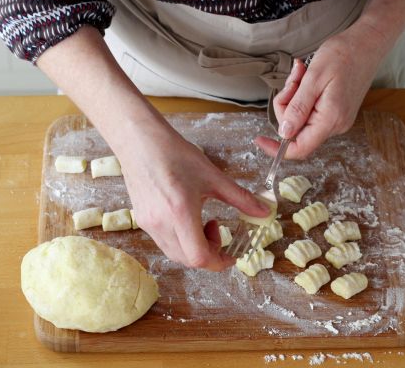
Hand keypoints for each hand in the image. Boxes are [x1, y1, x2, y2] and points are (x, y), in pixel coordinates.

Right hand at [117, 120, 270, 270]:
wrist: (140, 142)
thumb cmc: (176, 154)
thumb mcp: (213, 176)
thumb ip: (240, 198)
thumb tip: (264, 212)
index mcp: (180, 213)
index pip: (199, 257)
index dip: (219, 262)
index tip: (230, 253)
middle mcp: (161, 224)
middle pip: (188, 260)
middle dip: (209, 253)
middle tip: (217, 230)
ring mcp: (148, 224)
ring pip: (175, 254)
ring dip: (194, 247)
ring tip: (202, 222)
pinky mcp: (140, 221)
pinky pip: (164, 242)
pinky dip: (180, 240)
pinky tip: (186, 218)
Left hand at [255, 22, 386, 158]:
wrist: (368, 42)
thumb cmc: (343, 55)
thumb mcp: (314, 78)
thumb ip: (298, 108)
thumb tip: (284, 133)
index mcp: (330, 119)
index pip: (300, 148)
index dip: (277, 148)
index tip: (259, 139)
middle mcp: (336, 125)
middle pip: (296, 130)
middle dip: (286, 105)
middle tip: (292, 80)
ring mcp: (337, 119)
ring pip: (301, 118)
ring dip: (294, 96)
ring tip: (302, 73)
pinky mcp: (336, 111)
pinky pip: (311, 111)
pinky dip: (303, 95)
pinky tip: (308, 77)